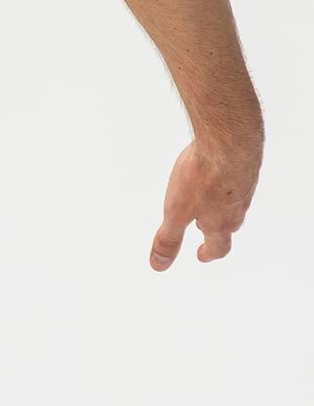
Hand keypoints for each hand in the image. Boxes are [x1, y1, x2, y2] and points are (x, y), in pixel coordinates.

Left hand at [150, 134, 261, 270]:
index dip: (209, 253)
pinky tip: (218, 172)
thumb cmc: (204, 177)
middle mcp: (237, 207)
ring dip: (222, 207)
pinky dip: (227, 183)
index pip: (218, 246)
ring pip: (234, 202)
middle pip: (229, 225)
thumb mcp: (176, 212)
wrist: (229, 140)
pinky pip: (237, 179)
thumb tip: (159, 265)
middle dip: (216, 231)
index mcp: (220, 222)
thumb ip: (168, 239)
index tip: (201, 256)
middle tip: (205, 231)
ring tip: (210, 203)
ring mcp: (244, 185)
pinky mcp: (245, 164)